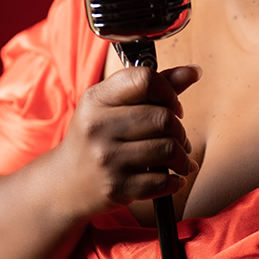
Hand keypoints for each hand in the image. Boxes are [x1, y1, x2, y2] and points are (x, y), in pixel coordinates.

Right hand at [57, 63, 200, 217]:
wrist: (64, 183)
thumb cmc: (96, 138)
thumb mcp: (113, 105)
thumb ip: (154, 86)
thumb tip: (194, 71)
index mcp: (97, 99)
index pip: (145, 80)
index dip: (168, 91)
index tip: (171, 106)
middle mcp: (98, 127)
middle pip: (164, 118)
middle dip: (179, 129)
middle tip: (176, 137)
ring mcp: (107, 159)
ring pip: (169, 149)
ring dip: (183, 156)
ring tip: (178, 158)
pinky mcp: (117, 187)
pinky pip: (164, 181)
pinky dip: (176, 180)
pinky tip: (171, 177)